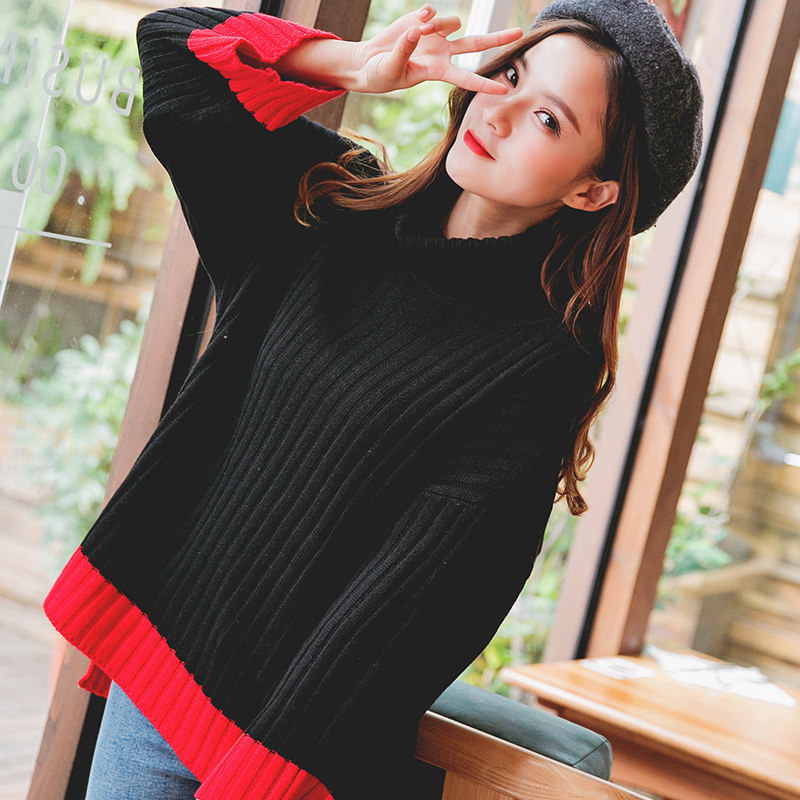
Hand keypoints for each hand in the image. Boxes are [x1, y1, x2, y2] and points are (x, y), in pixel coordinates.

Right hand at [348, 5, 522, 94]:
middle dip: (497, 38)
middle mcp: (442, 53)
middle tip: (519, 32)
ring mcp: (435, 35)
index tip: (503, 90)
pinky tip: (416, 22)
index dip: (484, 84)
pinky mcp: (424, 20)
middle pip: (476, 44)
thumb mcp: (391, 68)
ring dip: (437, 25)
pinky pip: (433, 12)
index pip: (466, 77)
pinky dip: (426, 15)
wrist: (369, 61)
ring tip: (416, 32)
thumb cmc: (381, 74)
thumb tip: (417, 31)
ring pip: (452, 22)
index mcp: (437, 71)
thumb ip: (405, 51)